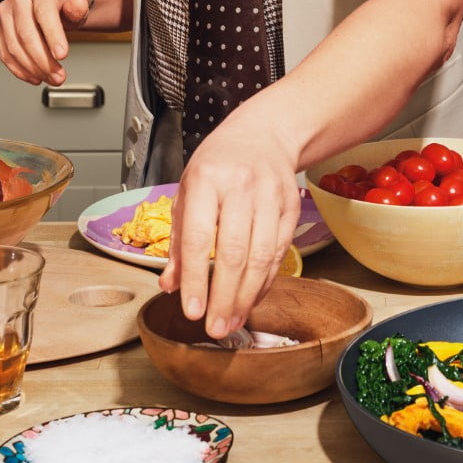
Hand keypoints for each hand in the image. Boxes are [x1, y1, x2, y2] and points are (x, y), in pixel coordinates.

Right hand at [0, 0, 92, 85]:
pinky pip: (5, 52)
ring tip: (51, 78)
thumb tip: (77, 7)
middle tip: (59, 76)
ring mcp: (5, 11)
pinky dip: (19, 69)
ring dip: (32, 68)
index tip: (62, 55)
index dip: (53, 36)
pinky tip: (34, 76)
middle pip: (26, 34)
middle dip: (43, 60)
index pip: (44, 13)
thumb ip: (79, 6)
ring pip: (13, 46)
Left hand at [158, 114, 300, 338]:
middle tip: (215, 328)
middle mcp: (240, 186)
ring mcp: (270, 196)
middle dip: (224, 296)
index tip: (192, 311)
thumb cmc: (218, 165)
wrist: (263, 134)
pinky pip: (279, 252)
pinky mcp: (291, 206)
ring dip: (247, 295)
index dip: (195, 278)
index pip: (198, 237)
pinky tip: (252, 297)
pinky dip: (266, 280)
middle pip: (234, 251)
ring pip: (262, 256)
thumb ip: (178, 239)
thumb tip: (171, 284)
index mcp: (206, 180)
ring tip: (233, 320)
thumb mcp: (187, 190)